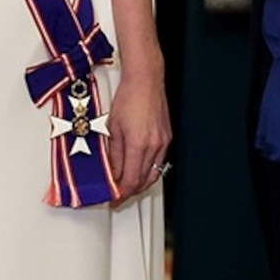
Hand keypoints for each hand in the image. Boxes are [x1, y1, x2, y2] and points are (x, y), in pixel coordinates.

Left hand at [103, 66, 172, 203]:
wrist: (146, 80)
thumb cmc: (128, 98)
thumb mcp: (112, 128)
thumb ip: (114, 154)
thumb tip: (112, 173)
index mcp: (138, 144)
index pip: (131, 181)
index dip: (121, 194)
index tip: (114, 199)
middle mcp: (154, 146)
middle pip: (143, 181)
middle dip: (130, 192)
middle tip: (118, 196)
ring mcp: (163, 143)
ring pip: (153, 174)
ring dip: (140, 184)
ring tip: (127, 186)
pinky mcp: (167, 138)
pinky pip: (159, 163)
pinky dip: (149, 171)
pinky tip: (140, 170)